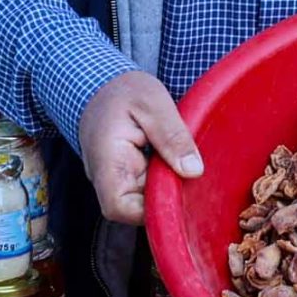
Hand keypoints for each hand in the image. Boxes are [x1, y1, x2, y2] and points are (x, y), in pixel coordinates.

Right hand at [78, 70, 203, 226]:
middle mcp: (106, 176)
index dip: (148, 211)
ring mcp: (115, 179)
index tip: (177, 192)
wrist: (102, 84)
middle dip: (164, 199)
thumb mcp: (153, 103)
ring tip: (184, 165)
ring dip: (166, 189)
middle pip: (133, 209)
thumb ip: (172, 136)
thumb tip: (193, 171)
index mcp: (107, 159)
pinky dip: (164, 181)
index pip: (118, 206)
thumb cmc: (124, 91)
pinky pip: (145, 190)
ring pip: (142, 201)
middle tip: (190, 175)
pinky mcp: (126, 176)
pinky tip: (178, 164)